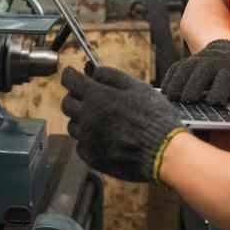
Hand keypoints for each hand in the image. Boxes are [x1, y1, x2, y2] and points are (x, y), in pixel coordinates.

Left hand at [61, 66, 182, 181]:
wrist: (163, 152)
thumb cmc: (154, 117)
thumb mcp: (137, 87)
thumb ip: (111, 76)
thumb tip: (94, 71)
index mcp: (97, 97)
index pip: (70, 81)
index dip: (70, 75)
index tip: (71, 73)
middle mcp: (87, 118)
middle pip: (67, 103)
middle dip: (74, 96)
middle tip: (88, 96)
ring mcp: (88, 139)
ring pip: (73, 125)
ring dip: (81, 118)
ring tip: (101, 118)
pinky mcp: (92, 158)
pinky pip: (81, 144)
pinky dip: (88, 138)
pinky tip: (105, 136)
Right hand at [160, 39, 229, 104]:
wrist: (226, 50)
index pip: (225, 77)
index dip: (219, 90)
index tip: (213, 102)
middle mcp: (213, 61)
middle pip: (201, 71)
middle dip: (194, 86)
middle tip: (188, 102)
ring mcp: (197, 60)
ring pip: (185, 69)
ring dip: (178, 84)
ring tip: (173, 100)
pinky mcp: (185, 61)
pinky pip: (174, 69)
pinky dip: (169, 81)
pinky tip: (166, 94)